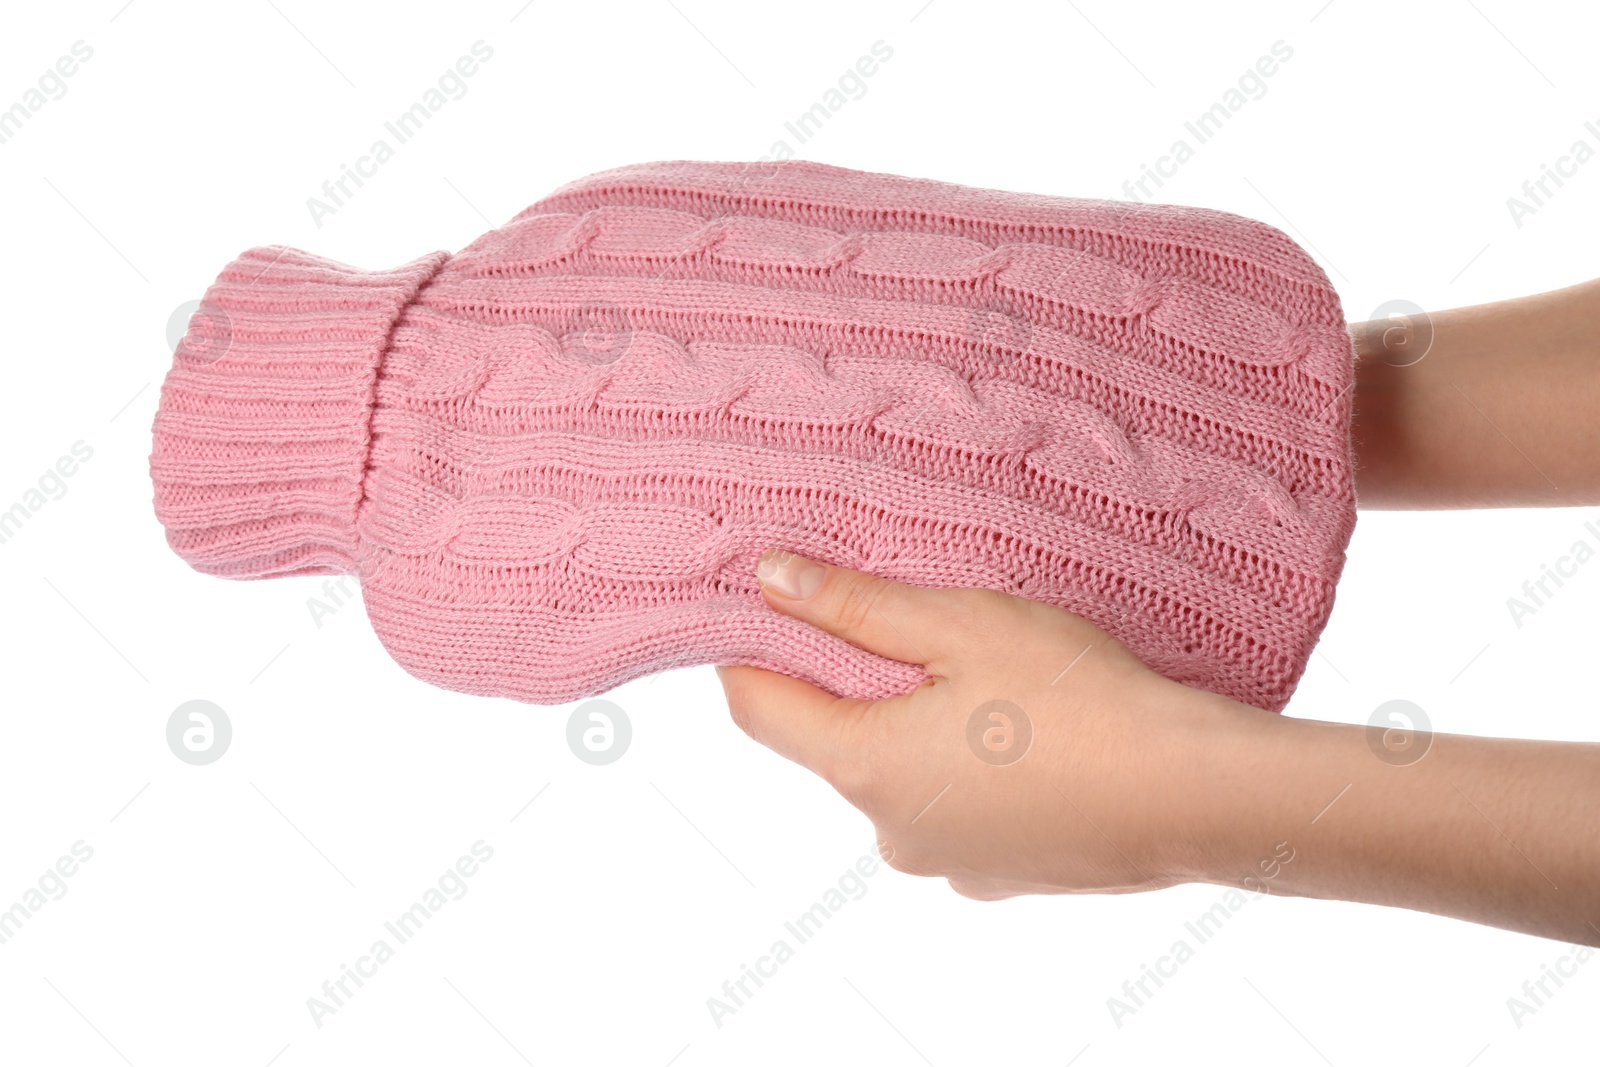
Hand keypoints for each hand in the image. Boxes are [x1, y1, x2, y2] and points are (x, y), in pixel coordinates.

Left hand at [718, 550, 1599, 943]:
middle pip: (832, 741)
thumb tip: (768, 580)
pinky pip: (954, 811)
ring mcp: (946, 862)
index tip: (770, 604)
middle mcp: (889, 829)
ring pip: (897, 777)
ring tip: (981, 675)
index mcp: (864, 766)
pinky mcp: (999, 875)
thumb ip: (855, 607)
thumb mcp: (960, 626)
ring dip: (915, 727)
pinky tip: (1023, 733)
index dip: (750, 651)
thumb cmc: (1078, 699)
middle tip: (903, 619)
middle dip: (851, 682)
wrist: (1195, 795)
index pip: (757, 708)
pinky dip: (966, 771)